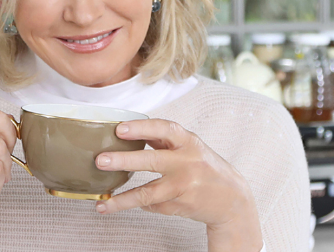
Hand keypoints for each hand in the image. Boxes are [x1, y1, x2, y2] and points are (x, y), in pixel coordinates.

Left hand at [94, 119, 261, 250]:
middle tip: (100, 160)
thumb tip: (125, 129)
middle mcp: (188, 162)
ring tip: (101, 201)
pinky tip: (116, 205)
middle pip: (152, 160)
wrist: (232, 199)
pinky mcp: (182, 205)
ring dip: (122, 199)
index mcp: (188, 141)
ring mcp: (185, 185)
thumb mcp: (189, 147)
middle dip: (124, 160)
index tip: (119, 129)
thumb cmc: (204, 167)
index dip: (141, 128)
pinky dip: (136, 204)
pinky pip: (153, 205)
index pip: (163, 128)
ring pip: (148, 192)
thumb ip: (161, 139)